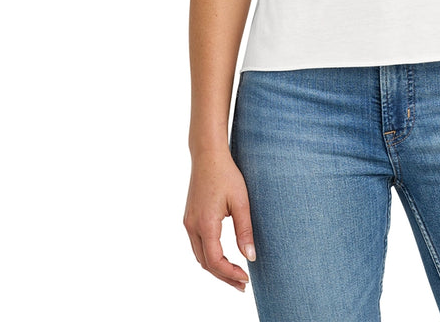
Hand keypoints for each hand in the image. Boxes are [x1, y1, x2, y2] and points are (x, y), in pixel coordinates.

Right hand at [183, 154, 255, 290]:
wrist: (208, 155)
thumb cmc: (226, 174)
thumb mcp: (241, 202)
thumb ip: (245, 231)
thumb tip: (250, 257)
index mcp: (206, 224)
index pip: (215, 261)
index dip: (230, 274)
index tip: (246, 279)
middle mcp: (193, 226)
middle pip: (206, 263)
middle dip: (224, 276)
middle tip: (242, 284)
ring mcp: (189, 222)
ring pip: (200, 256)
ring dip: (216, 268)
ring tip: (235, 275)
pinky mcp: (189, 218)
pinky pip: (197, 245)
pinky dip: (209, 256)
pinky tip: (223, 258)